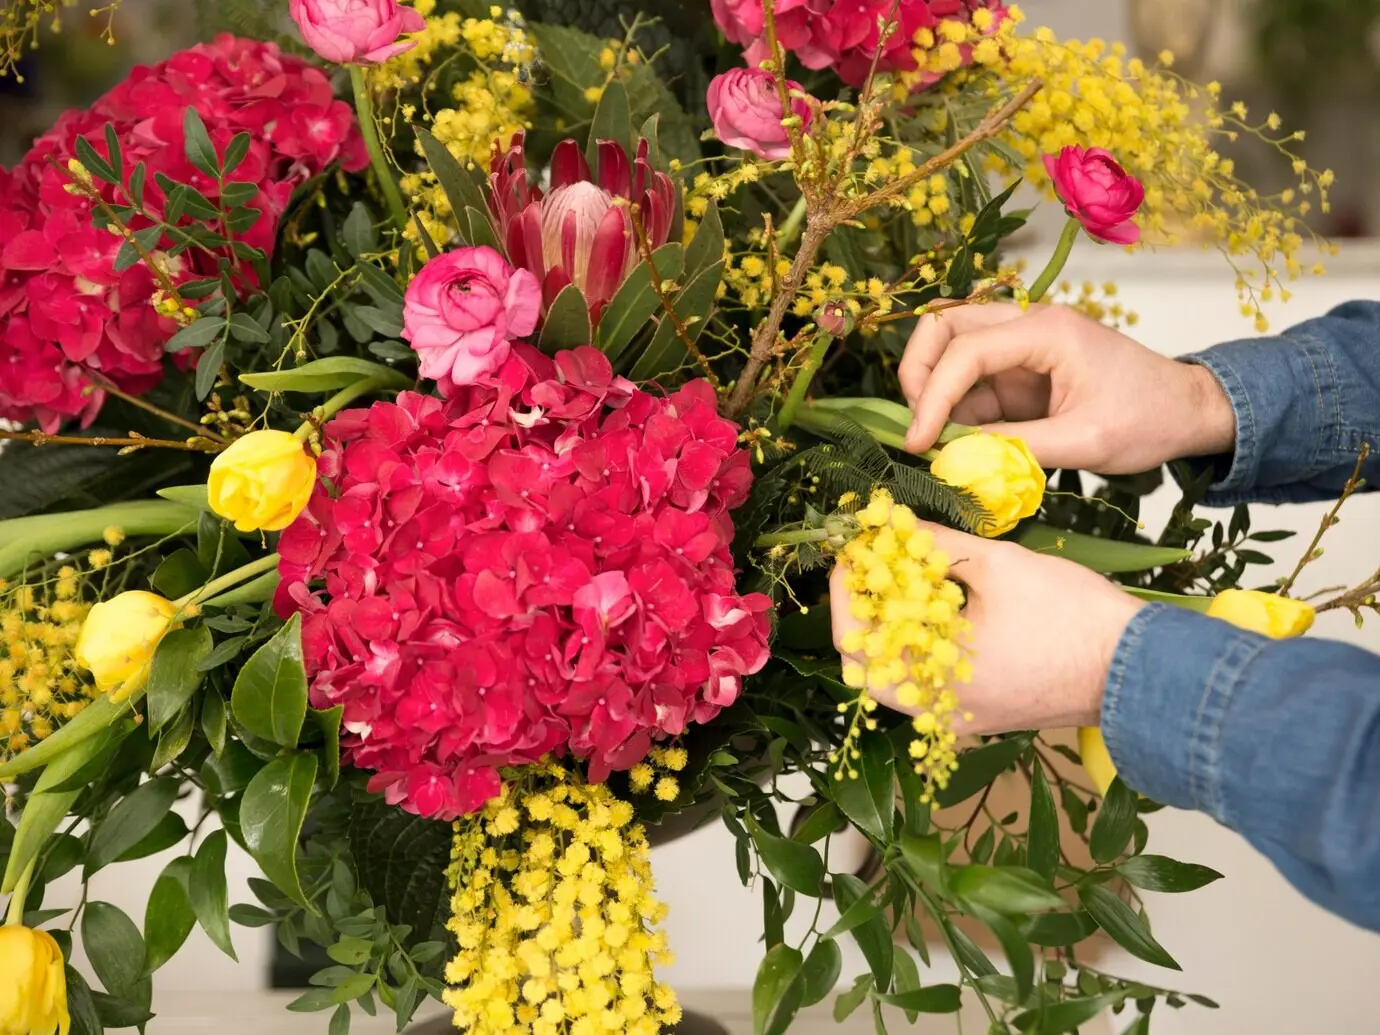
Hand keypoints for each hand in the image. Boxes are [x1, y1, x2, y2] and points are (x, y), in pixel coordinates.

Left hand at [830, 524, 1143, 734]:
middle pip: (871, 662)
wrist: (1142, 666)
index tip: (850, 550)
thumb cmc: (1071, 617)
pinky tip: (933, 597)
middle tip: (872, 559)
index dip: (845, 591)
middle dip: (865, 606)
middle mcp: (939, 712)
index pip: (853, 643)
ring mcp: (963, 715)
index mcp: (932, 685)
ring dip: (894, 621)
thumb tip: (894, 523)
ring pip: (902, 670)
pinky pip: (934, 677)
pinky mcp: (987, 709)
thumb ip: (935, 545)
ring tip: (900, 571)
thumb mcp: (995, 565)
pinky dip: (925, 638)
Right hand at [899, 304, 1236, 473]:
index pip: (966, 350)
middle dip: (918, 371)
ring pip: (951, 348)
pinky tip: (955, 444)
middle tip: (916, 424)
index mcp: (1047, 330)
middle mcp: (1028, 326)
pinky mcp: (1020, 373)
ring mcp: (1021, 348)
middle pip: (946, 325)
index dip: (932, 396)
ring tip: (932, 437)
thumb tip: (954, 459)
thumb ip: (1016, 448)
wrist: (1187, 412)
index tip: (918, 442)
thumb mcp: (1085, 441)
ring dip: (932, 389)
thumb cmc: (1150, 418)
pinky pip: (972, 383)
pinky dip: (955, 411)